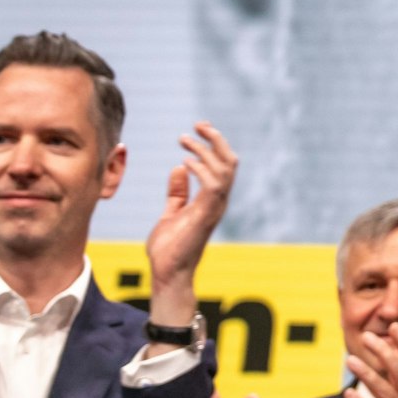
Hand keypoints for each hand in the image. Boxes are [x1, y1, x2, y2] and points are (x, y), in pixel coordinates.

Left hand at [145, 123, 237, 330]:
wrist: (168, 273)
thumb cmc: (169, 248)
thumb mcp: (171, 212)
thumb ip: (177, 192)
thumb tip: (179, 168)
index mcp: (211, 200)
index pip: (222, 165)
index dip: (213, 144)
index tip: (196, 129)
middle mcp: (218, 202)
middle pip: (229, 162)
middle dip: (216, 140)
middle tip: (198, 124)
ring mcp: (214, 208)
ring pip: (224, 170)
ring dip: (206, 150)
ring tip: (185, 139)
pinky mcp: (205, 215)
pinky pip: (212, 186)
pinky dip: (201, 170)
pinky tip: (185, 161)